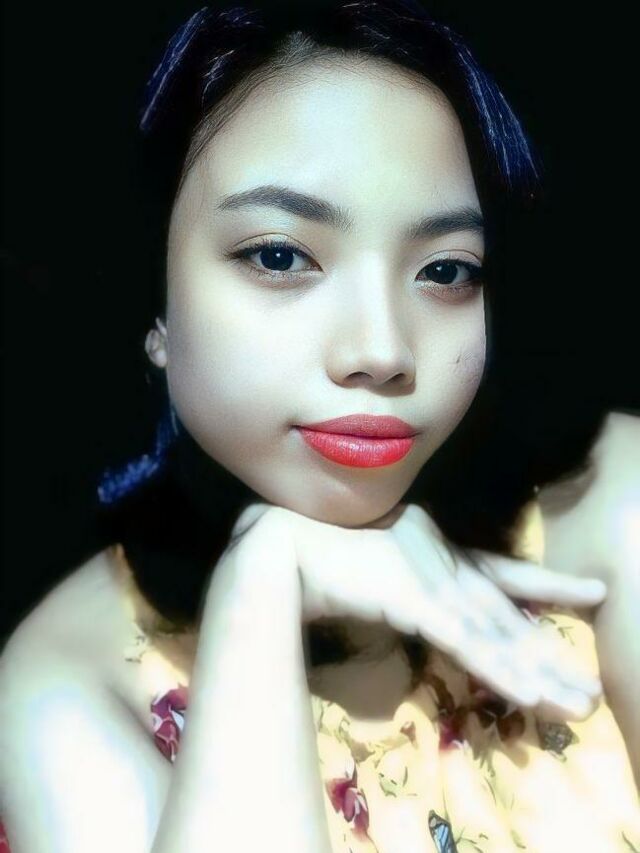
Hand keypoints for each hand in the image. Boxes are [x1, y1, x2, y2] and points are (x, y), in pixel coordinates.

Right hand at [227, 502, 606, 719]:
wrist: (275, 542)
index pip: (497, 571)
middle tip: (584, 688)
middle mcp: (439, 560)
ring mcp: (428, 577)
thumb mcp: (368, 569)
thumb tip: (406, 607)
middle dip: (547, 652)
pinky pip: (464, 639)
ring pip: (494, 631)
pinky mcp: (412, 597)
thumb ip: (394, 586)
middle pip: (503, 612)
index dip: (544, 583)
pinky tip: (527, 693)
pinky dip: (496, 667)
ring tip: (573, 703)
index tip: (587, 591)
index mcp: (429, 550)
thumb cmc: (311, 549)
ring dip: (534, 672)